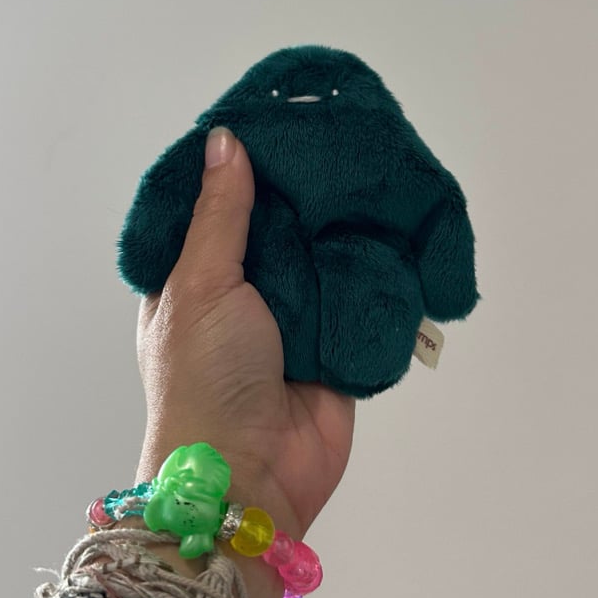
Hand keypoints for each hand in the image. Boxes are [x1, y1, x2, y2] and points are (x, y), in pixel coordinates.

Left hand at [135, 127, 354, 540]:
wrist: (252, 478)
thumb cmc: (205, 378)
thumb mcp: (200, 285)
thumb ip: (221, 215)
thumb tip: (225, 140)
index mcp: (196, 275)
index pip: (219, 205)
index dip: (245, 165)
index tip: (281, 118)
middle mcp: (246, 290)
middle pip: (280, 226)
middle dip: (308, 190)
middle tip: (344, 134)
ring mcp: (295, 317)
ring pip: (325, 256)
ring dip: (347, 225)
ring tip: (379, 167)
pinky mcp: (339, 341)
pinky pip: (362, 295)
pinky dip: (380, 269)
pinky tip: (401, 223)